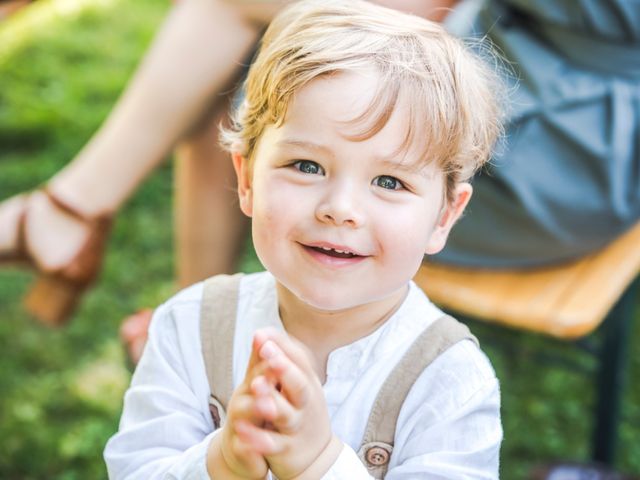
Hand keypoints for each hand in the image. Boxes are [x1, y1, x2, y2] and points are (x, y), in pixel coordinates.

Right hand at [206, 339, 271, 479]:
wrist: (239, 450)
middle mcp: (243, 398)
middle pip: (251, 382)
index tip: (268, 337)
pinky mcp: (240, 447)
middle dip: (262, 373)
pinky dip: (249, 443)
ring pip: (244, 412)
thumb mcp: (260, 384)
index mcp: (253, 383)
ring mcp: (239, 422)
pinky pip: (243, 445)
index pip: (260, 362)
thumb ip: (264, 360)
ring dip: (256, 406)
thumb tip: (269, 330)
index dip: (264, 351)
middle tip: (273, 365)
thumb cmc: (254, 411)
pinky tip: (255, 443)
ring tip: (269, 404)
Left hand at [235, 329, 342, 479]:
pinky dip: (258, 438)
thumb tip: (261, 331)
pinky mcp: (287, 449)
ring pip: (287, 414)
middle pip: (299, 384)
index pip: (300, 360)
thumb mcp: (296, 385)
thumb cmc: (302, 411)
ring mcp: (297, 426)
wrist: (318, 457)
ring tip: (255, 386)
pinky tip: (241, 429)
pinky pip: (272, 444)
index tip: (261, 334)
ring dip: (271, 400)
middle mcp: (306, 403)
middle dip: (284, 368)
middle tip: (267, 352)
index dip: (281, 346)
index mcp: (307, 383)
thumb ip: (279, 360)